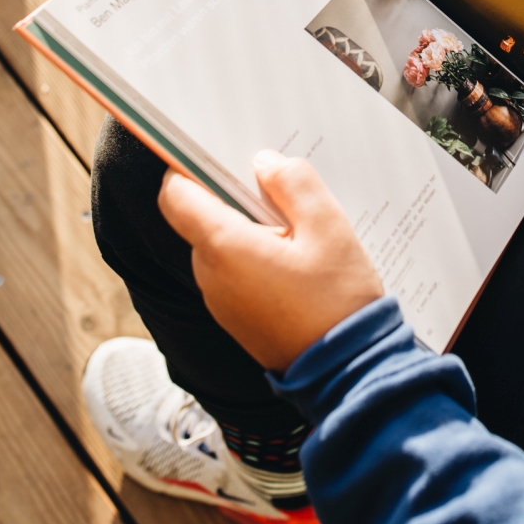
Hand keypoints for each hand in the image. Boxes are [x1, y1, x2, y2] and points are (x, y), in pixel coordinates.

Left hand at [158, 152, 382, 373]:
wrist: (347, 373)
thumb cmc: (337, 302)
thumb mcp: (328, 228)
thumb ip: (295, 185)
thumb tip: (266, 163)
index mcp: (224, 247)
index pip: (176, 194)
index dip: (187, 166)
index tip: (212, 150)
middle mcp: (210, 274)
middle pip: (201, 215)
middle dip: (233, 195)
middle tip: (278, 186)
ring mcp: (220, 299)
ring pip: (219, 242)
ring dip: (248, 225)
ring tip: (297, 225)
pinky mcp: (235, 315)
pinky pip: (233, 268)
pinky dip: (254, 253)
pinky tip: (296, 255)